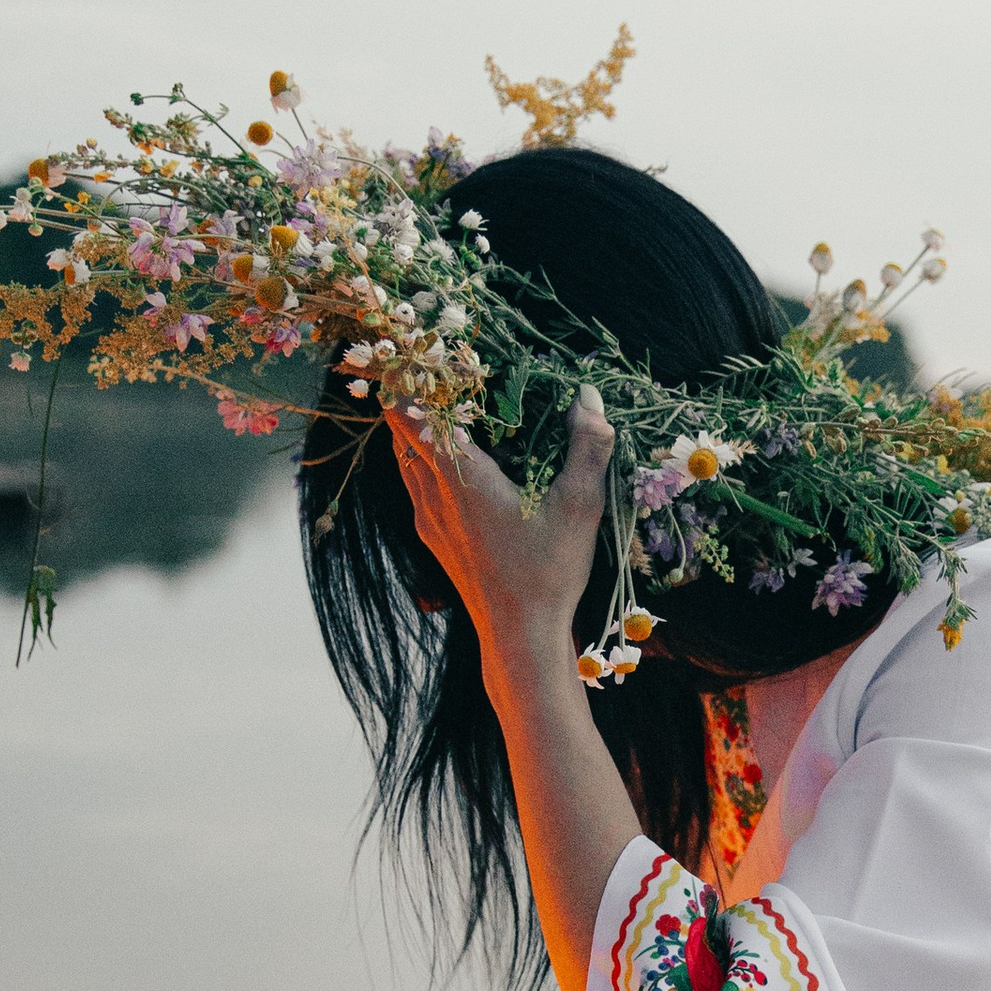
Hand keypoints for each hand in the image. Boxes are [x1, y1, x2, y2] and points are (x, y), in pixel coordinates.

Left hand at [386, 387, 612, 665]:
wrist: (520, 637)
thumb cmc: (547, 572)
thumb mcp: (579, 506)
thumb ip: (587, 447)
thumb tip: (588, 397)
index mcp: (459, 477)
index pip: (410, 415)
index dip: (409, 381)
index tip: (422, 354)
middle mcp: (432, 495)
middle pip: (401, 433)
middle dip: (416, 400)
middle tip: (443, 374)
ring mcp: (428, 520)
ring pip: (406, 461)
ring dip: (421, 434)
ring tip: (450, 412)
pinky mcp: (435, 540)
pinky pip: (418, 487)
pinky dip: (428, 463)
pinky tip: (461, 466)